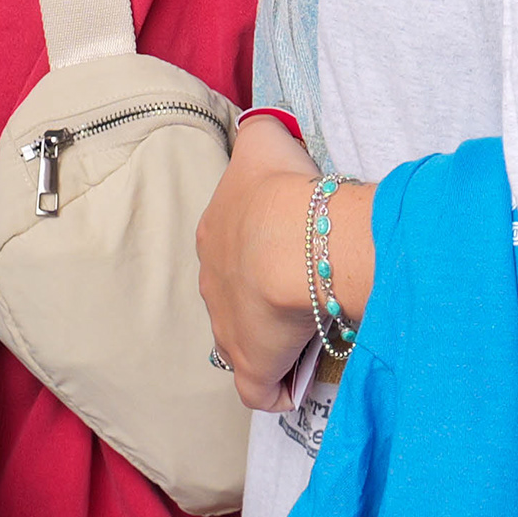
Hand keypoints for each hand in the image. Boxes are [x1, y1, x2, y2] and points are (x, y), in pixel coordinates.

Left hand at [195, 117, 331, 411]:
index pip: (232, 248)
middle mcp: (212, 284)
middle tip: (303, 293)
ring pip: (242, 340)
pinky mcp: (250, 366)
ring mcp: (227, 329)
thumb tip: (263, 127)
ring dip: (269, 340)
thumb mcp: (266, 139)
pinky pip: (257, 389)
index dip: (260, 253)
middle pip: (234, 295)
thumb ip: (261, 130)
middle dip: (261, 297)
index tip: (291, 254)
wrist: (291, 242)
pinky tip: (295, 385)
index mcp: (215, 236)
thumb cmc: (281, 190)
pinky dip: (274, 389)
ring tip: (305, 335)